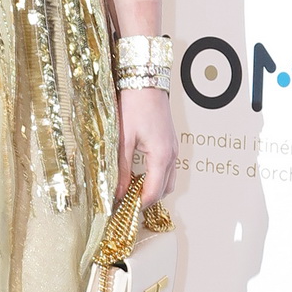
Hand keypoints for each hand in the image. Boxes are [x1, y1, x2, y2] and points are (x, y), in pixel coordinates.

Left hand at [118, 84, 177, 206]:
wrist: (145, 80)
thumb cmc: (134, 104)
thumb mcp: (123, 139)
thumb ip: (122, 168)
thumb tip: (118, 192)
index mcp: (161, 155)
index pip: (152, 193)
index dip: (137, 205)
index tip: (121, 211)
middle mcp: (171, 154)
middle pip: (163, 190)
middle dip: (146, 200)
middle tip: (124, 203)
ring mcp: (173, 148)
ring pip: (168, 180)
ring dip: (152, 188)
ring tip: (130, 190)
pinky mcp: (170, 142)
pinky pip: (167, 168)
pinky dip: (155, 177)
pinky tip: (138, 174)